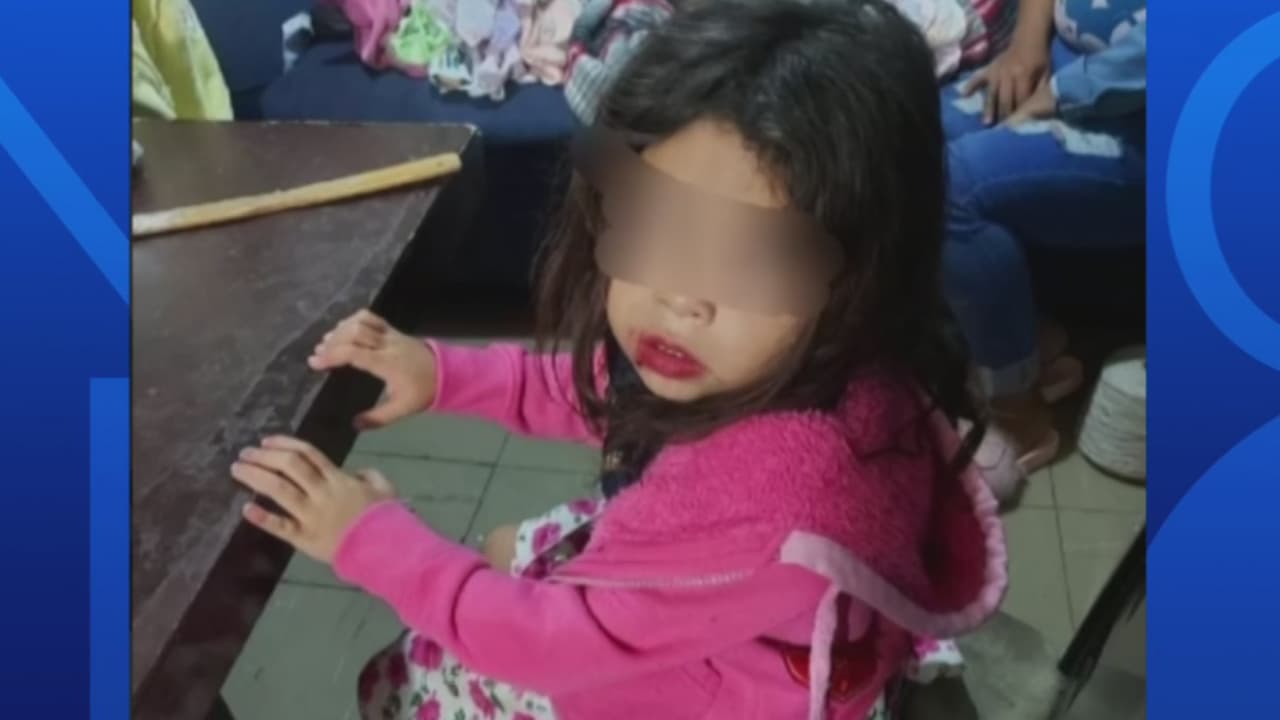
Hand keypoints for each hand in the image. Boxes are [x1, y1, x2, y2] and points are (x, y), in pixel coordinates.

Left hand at [232, 436, 396, 562]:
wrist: (385, 549)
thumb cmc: (385, 517)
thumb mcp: (384, 487)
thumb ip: (368, 475)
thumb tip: (354, 473)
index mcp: (338, 478)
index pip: (307, 454)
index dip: (284, 444)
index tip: (266, 441)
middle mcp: (321, 492)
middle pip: (289, 466)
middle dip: (264, 457)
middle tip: (245, 453)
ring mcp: (311, 515)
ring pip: (279, 490)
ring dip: (256, 477)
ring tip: (237, 469)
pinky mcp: (305, 537)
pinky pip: (281, 526)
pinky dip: (262, 518)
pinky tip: (246, 509)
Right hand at [309, 309, 437, 428]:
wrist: (448, 373)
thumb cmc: (423, 391)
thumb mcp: (402, 409)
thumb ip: (378, 418)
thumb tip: (353, 425)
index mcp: (387, 363)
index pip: (354, 353)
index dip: (332, 356)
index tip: (315, 363)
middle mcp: (388, 344)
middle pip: (355, 332)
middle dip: (332, 341)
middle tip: (319, 354)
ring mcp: (391, 334)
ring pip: (362, 321)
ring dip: (341, 329)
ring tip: (328, 342)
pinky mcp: (394, 330)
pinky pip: (372, 317)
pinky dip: (354, 320)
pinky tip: (344, 331)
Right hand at [962, 41, 1050, 124]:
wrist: (1029, 38)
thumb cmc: (1040, 58)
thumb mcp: (1046, 73)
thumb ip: (1040, 89)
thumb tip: (1036, 108)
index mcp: (1024, 75)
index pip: (1020, 99)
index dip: (1020, 114)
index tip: (1018, 127)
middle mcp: (1008, 74)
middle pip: (1005, 99)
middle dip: (1004, 115)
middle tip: (1002, 131)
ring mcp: (996, 71)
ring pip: (991, 94)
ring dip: (989, 109)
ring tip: (986, 123)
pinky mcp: (989, 69)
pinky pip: (978, 78)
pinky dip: (971, 86)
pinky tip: (964, 95)